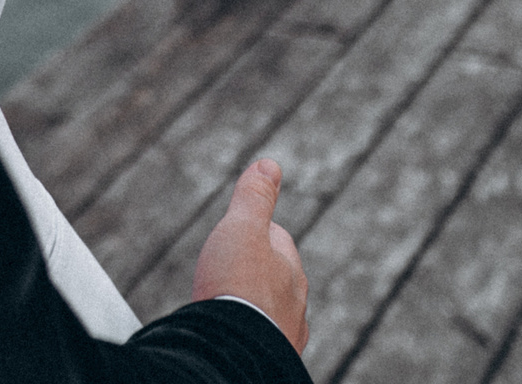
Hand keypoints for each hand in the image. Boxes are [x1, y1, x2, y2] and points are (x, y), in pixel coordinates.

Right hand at [190, 159, 307, 352]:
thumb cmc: (236, 286)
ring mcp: (285, 334)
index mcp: (290, 268)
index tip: (235, 231)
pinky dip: (250, 330)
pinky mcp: (270, 358)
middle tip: (226, 267)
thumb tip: (270, 164)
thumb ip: (255, 198)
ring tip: (228, 304)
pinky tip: (234, 331)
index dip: (254, 230)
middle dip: (255, 269)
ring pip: (272, 310)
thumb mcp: (241, 228)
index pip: (277, 238)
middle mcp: (295, 304)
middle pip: (276, 276)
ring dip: (253, 303)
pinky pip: (262, 338)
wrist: (232, 349)